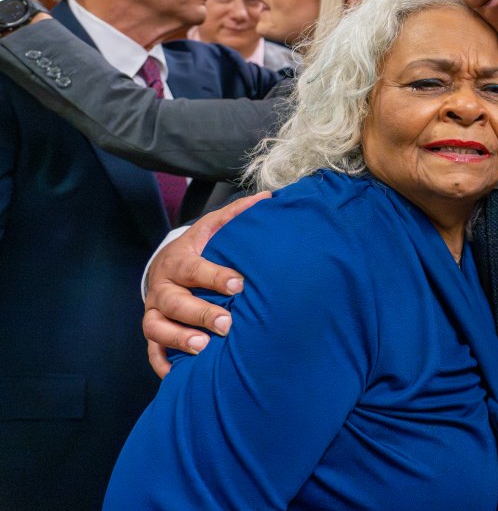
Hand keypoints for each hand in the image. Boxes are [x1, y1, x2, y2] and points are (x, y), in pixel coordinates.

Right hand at [143, 191, 270, 377]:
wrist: (167, 265)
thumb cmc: (199, 248)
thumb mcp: (213, 228)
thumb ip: (237, 216)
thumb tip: (268, 199)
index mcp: (179, 261)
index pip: (194, 268)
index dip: (215, 276)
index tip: (239, 285)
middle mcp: (162, 288)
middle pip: (175, 302)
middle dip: (200, 313)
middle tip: (227, 324)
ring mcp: (155, 312)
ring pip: (157, 328)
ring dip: (179, 339)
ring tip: (204, 347)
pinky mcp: (153, 333)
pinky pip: (152, 352)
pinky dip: (163, 364)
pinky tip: (178, 376)